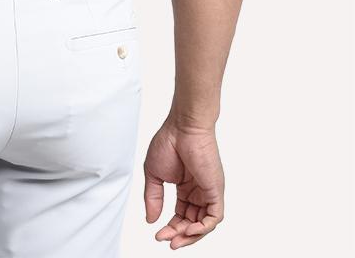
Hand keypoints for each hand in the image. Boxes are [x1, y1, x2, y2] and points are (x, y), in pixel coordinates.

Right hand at [143, 116, 224, 247]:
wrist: (182, 127)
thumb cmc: (168, 142)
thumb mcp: (154, 174)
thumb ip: (153, 197)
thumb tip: (151, 220)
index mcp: (185, 187)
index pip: (181, 215)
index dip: (170, 228)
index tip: (157, 234)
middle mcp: (198, 192)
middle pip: (192, 223)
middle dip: (179, 235)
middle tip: (165, 239)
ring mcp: (208, 192)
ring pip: (204, 224)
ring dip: (190, 235)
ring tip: (175, 239)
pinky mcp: (215, 190)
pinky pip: (215, 217)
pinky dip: (204, 228)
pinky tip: (190, 230)